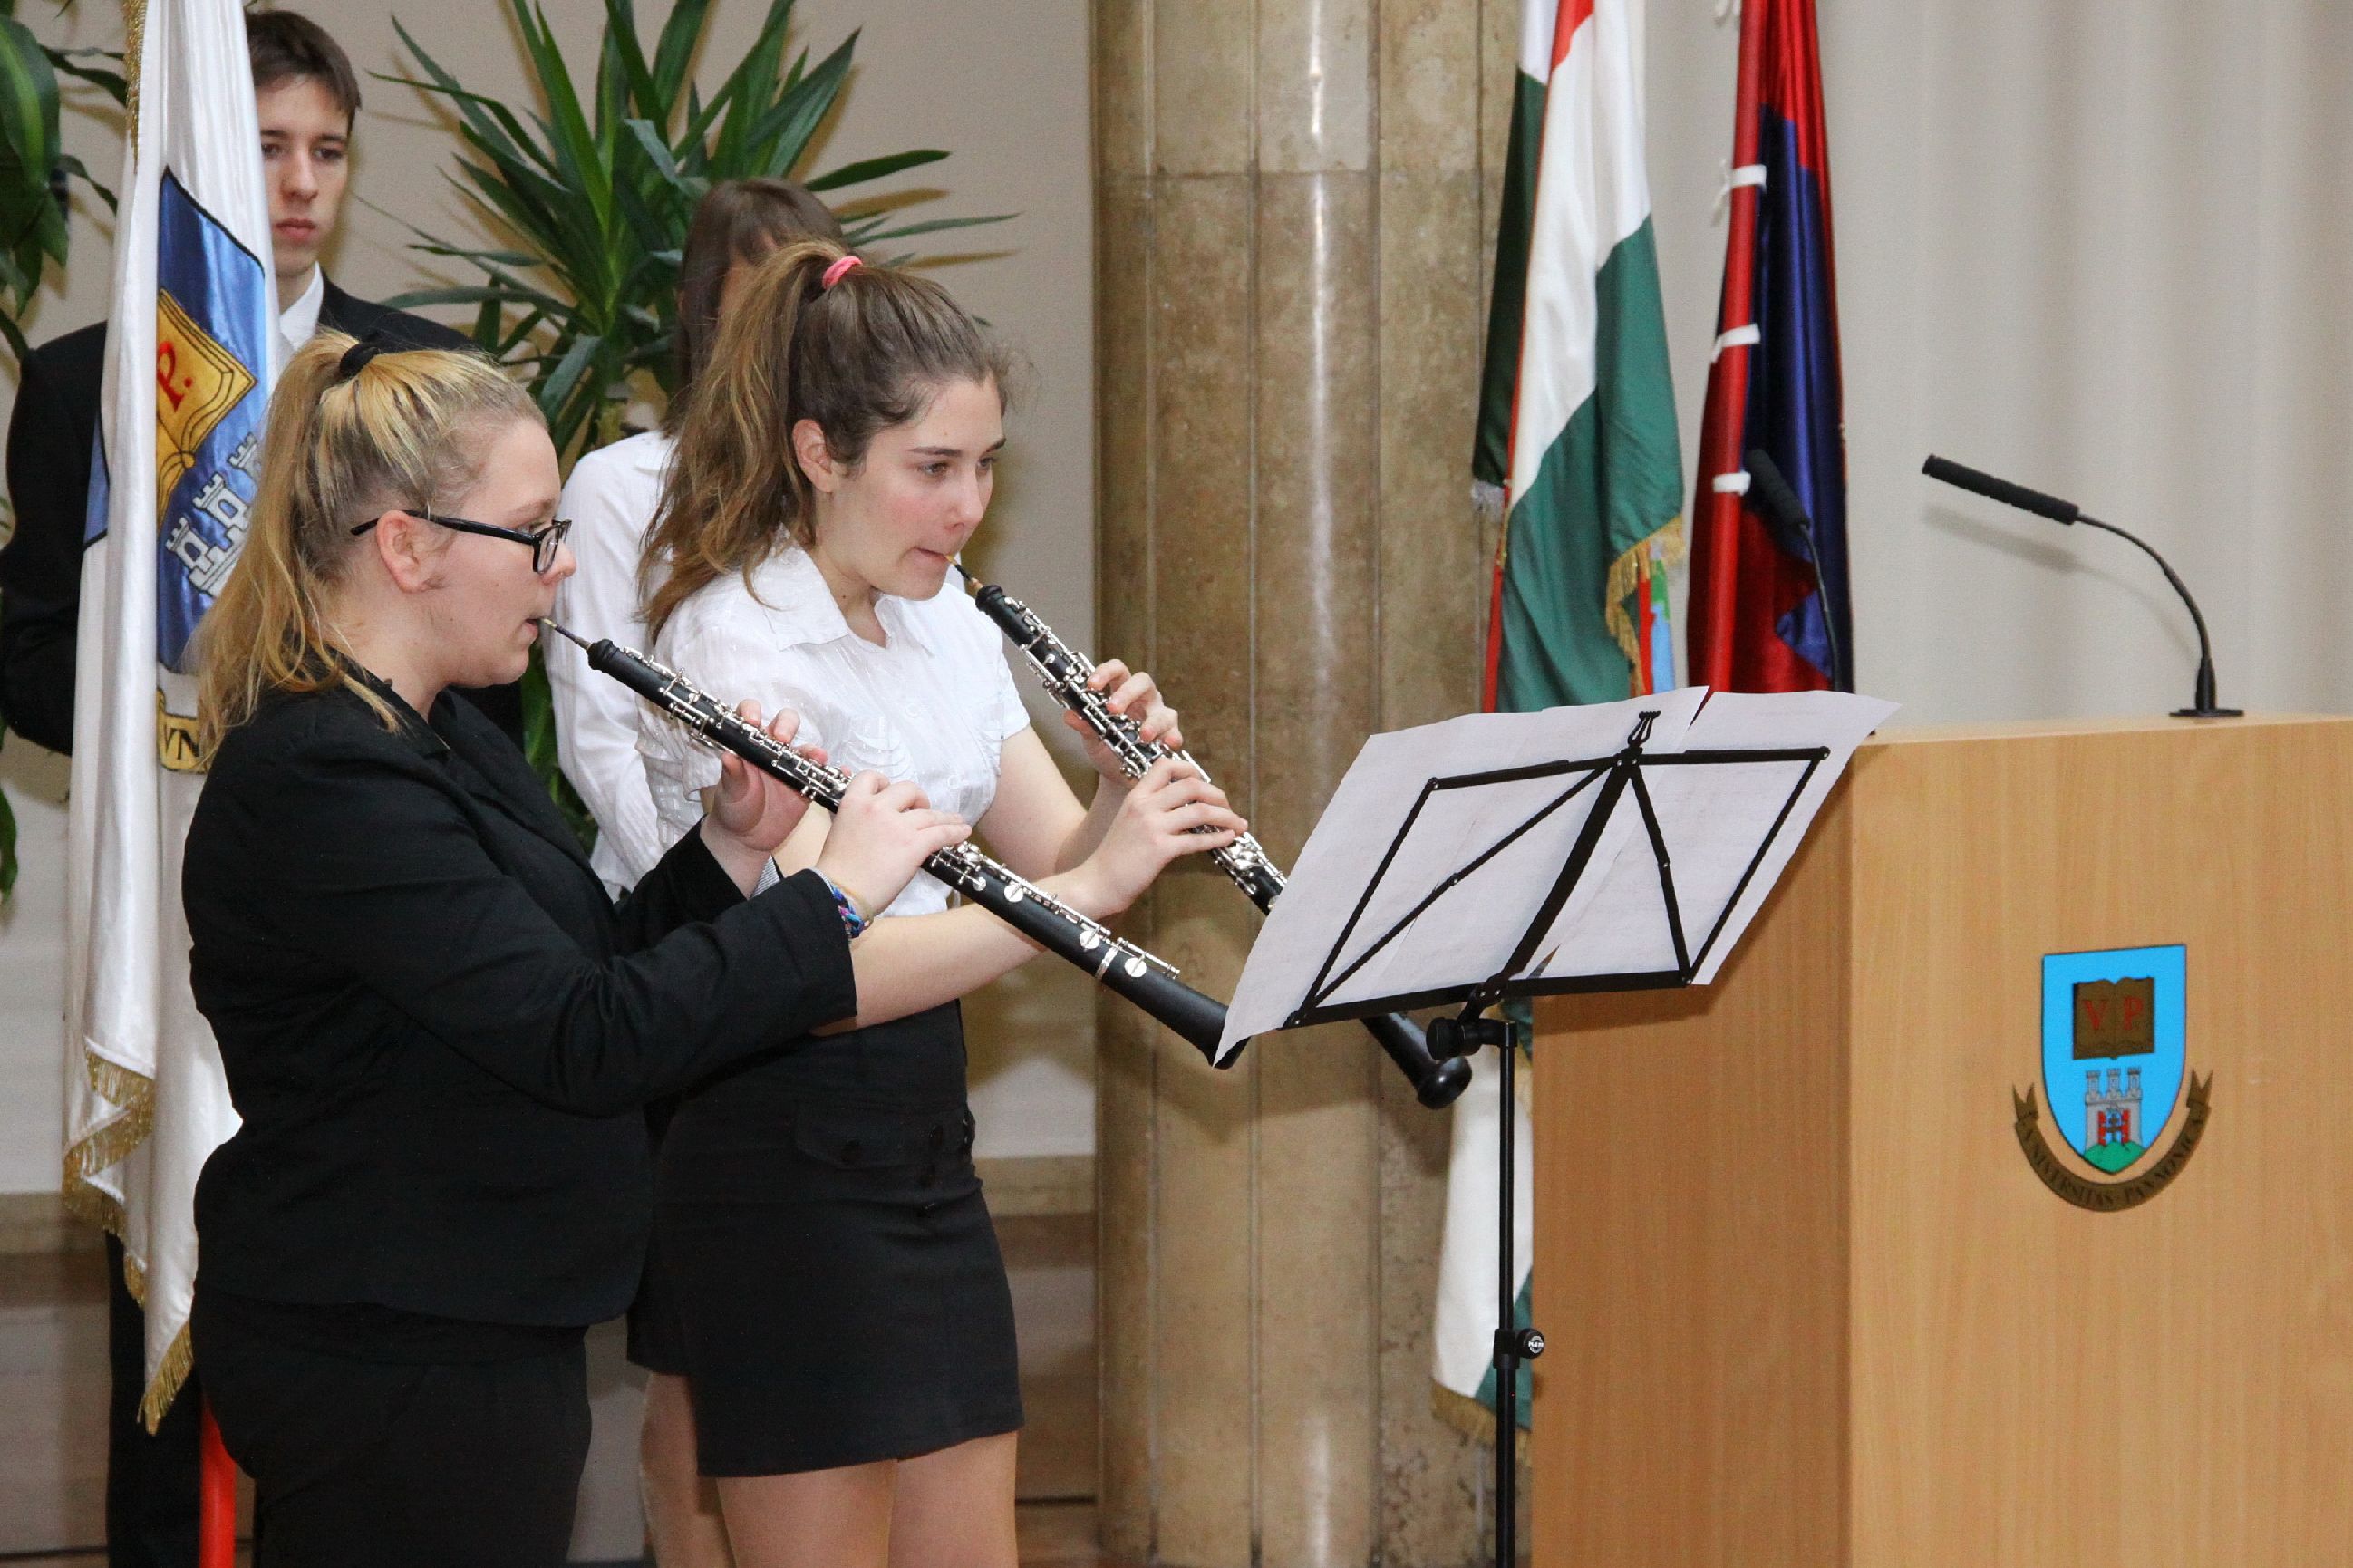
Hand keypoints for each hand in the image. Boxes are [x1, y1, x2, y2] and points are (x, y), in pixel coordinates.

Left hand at [701, 703, 816, 888]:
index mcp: (749, 744)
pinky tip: (841, 773)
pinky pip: (822, 774)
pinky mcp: (806, 783)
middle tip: (783, 739)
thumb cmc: (734, 808)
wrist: (747, 837)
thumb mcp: (730, 791)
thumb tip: (728, 756)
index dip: (752, 712)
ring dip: (813, 749)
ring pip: (807, 747)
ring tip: (817, 757)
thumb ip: (732, 774)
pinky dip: (833, 772)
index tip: (754, 722)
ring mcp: (792, 765)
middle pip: (786, 723)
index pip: (750, 715)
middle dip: (787, 725)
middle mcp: (772, 749)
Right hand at [816, 770, 970, 920]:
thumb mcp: (839, 831)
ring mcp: (897, 825)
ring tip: (955, 821)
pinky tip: (962, 832)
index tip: (891, 793)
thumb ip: (856, 818)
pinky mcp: (913, 845)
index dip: (884, 783)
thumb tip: (871, 819)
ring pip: (929, 813)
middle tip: (920, 810)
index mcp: (853, 803)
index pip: (871, 777)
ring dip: (945, 817)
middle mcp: (876, 808)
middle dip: (918, 798)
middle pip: (907, 789)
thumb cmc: (836, 870)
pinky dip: (955, 831)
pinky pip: (941, 832)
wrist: (839, 893)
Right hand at [1060, 754, 1244, 917]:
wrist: (1096, 882)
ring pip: (1200, 810)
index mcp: (1136, 796)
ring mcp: (1152, 827)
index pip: (1166, 766)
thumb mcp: (1128, 821)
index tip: (1205, 784)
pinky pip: (1197, 840)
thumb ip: (1152, 809)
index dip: (1191, 770)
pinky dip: (1218, 838)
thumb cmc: (1114, 856)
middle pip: (1191, 785)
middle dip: (1217, 794)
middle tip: (1227, 806)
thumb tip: (1186, 807)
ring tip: (1238, 824)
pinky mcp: (1160, 850)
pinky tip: (1227, 839)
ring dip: (1225, 816)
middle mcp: (1144, 806)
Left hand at [1063, 658, 1182, 782]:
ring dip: (1153, 721)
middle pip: (1142, 682)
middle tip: (1113, 709)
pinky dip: (1172, 737)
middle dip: (1128, 693)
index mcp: (1121, 692)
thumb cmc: (1107, 750)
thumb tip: (1069, 716)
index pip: (1117, 670)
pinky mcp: (1169, 735)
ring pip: (1162, 709)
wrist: (1119, 777)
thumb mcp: (1092, 740)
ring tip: (1143, 735)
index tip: (1091, 685)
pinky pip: (1174, 733)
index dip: (1105, 672)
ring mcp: (1159, 715)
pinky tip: (1168, 744)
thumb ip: (1084, 727)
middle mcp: (1143, 699)